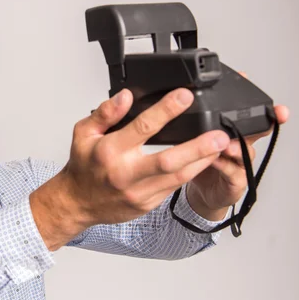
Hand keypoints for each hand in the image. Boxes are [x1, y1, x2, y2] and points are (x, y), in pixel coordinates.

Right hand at [30, 87, 230, 249]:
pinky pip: (173, 188)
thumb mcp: (83, 133)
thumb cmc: (83, 166)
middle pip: (168, 161)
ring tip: (220, 146)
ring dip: (202, 161)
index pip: (142, 128)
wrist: (78, 203)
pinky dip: (190, 173)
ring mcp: (138, 192)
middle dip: (198, 148)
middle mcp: (126, 174)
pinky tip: (203, 162)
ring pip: (177, 177)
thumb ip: (105, 113)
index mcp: (110, 152)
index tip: (185, 96)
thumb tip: (126, 96)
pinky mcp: (147, 204)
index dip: (166, 110)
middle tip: (220, 136)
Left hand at [187, 72, 289, 216]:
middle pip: (256, 131)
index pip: (249, 114)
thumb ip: (195, 121)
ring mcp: (240, 163)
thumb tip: (180, 97)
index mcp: (232, 131)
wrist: (201, 190)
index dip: (259, 105)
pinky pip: (233, 172)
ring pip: (245, 152)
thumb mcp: (196, 137)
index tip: (264, 97)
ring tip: (226, 144)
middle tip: (258, 119)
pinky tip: (214, 161)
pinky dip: (224, 166)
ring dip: (236, 147)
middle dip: (263, 124)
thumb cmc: (200, 161)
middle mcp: (240, 145)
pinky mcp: (236, 181)